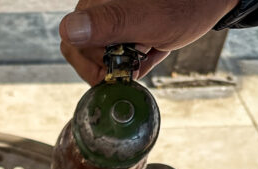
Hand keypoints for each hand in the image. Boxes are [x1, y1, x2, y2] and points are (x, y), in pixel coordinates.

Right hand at [59, 0, 238, 84]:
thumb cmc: (188, 5)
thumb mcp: (149, 20)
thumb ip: (109, 24)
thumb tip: (70, 30)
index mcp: (100, 0)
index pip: (72, 41)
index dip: (90, 65)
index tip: (114, 72)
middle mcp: (101, 3)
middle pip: (83, 48)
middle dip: (108, 64)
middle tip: (135, 62)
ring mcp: (112, 12)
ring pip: (101, 51)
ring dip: (122, 61)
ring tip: (147, 51)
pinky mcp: (125, 20)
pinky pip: (117, 47)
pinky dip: (134, 56)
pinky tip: (151, 48)